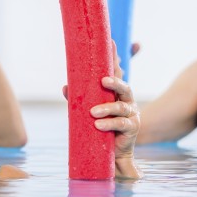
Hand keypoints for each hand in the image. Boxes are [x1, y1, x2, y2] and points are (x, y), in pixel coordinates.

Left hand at [62, 42, 141, 178]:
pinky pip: (121, 124)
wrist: (112, 154)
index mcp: (116, 93)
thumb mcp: (87, 112)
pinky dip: (109, 123)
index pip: (116, 73)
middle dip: (115, 82)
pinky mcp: (132, 128)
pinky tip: (98, 125)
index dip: (114, 58)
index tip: (110, 42)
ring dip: (106, 109)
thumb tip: (65, 87)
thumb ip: (79, 99)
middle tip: (103, 80)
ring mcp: (131, 114)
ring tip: (93, 113)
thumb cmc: (100, 128)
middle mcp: (126, 101)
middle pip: (124, 87)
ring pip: (120, 107)